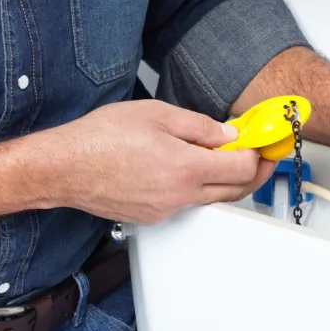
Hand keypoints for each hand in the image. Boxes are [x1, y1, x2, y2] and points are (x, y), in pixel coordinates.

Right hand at [53, 100, 275, 224]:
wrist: (65, 167)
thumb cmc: (100, 139)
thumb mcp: (156, 114)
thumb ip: (199, 126)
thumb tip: (227, 135)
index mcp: (186, 167)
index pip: (241, 168)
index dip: (258, 154)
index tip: (264, 144)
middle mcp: (180, 195)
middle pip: (233, 191)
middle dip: (253, 174)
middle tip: (260, 157)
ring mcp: (165, 210)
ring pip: (209, 199)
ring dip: (222, 182)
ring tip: (220, 158)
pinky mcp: (151, 216)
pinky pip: (184, 204)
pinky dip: (194, 188)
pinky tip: (185, 170)